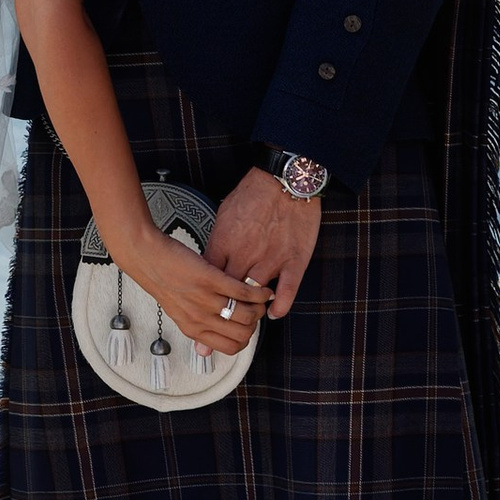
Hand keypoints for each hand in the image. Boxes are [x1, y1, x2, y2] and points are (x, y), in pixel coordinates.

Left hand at [118, 230, 268, 359]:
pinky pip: (243, 292)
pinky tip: (261, 288)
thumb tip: (209, 345)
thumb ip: (197, 327)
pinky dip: (257, 292)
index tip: (248, 325)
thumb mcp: (179, 312)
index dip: (245, 338)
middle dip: (256, 323)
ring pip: (247, 315)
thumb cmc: (163, 280)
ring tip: (259, 297)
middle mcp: (199, 319)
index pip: (230, 348)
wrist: (146, 256)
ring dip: (259, 306)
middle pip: (243, 334)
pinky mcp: (210, 279)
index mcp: (192, 330)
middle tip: (257, 309)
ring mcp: (204, 300)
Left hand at [206, 169, 322, 321]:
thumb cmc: (255, 192)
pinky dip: (280, 306)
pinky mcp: (294, 260)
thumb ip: (218, 240)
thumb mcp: (225, 213)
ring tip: (247, 316)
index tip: (205, 302)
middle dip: (224, 308)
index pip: (210, 277)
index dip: (207, 293)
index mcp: (225, 241)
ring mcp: (271, 258)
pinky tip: (274, 313)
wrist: (285, 178)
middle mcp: (246, 253)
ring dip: (251, 308)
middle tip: (220, 322)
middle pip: (230, 291)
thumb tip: (209, 259)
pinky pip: (287, 291)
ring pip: (255, 295)